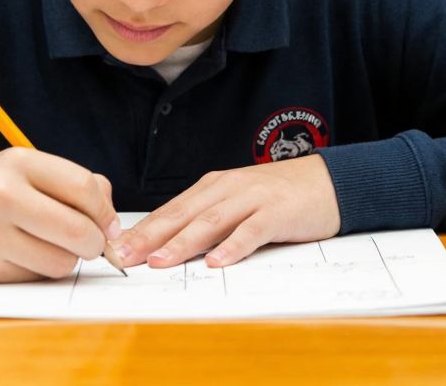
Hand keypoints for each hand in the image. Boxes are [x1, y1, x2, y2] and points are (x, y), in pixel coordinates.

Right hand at [0, 147, 120, 282]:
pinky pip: (35, 278)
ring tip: (43, 246)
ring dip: (63, 260)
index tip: (107, 225)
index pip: (86, 188)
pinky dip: (36, 271)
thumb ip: (67, 184)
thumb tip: (111, 217)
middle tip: (87, 243)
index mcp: (18, 162)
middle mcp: (4, 194)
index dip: (106, 213)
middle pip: (81, 231)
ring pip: (62, 262)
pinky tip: (16, 255)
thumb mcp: (18, 170)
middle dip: (93, 244)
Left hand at [110, 154, 339, 268]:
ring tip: (160, 262)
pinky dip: (233, 247)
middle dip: (150, 237)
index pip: (170, 210)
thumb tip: (167, 246)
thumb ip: (207, 219)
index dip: (142, 230)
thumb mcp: (237, 202)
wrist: (330, 182)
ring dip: (183, 243)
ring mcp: (252, 199)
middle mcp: (227, 189)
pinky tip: (217, 262)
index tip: (115, 248)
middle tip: (124, 257)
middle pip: (182, 215)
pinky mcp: (277, 213)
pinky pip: (252, 232)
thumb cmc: (279, 197)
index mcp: (212, 187)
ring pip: (211, 222)